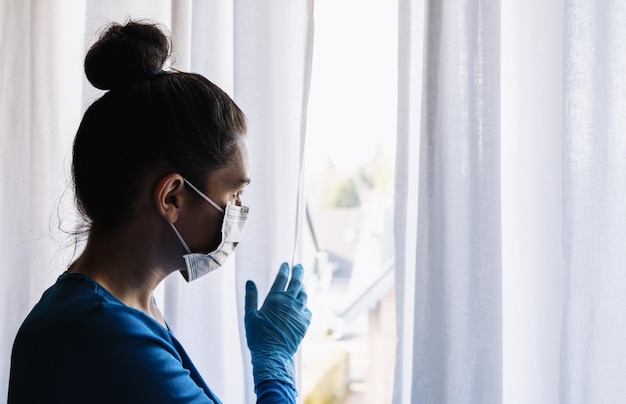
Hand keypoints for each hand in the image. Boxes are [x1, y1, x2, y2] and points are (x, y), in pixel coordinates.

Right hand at [244, 263, 311, 387]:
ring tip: (301, 285)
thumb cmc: (258, 336)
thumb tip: (249, 282)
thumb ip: (251, 298)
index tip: (286, 264)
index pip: (282, 278)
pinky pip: (307, 310)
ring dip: (302, 288)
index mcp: (275, 298)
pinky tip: (302, 306)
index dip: (284, 270)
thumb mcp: (250, 316)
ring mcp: (299, 312)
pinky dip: (305, 305)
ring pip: (304, 295)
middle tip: (299, 266)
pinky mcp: (304, 323)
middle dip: (298, 272)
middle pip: (297, 283)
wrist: (273, 354)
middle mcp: (289, 302)